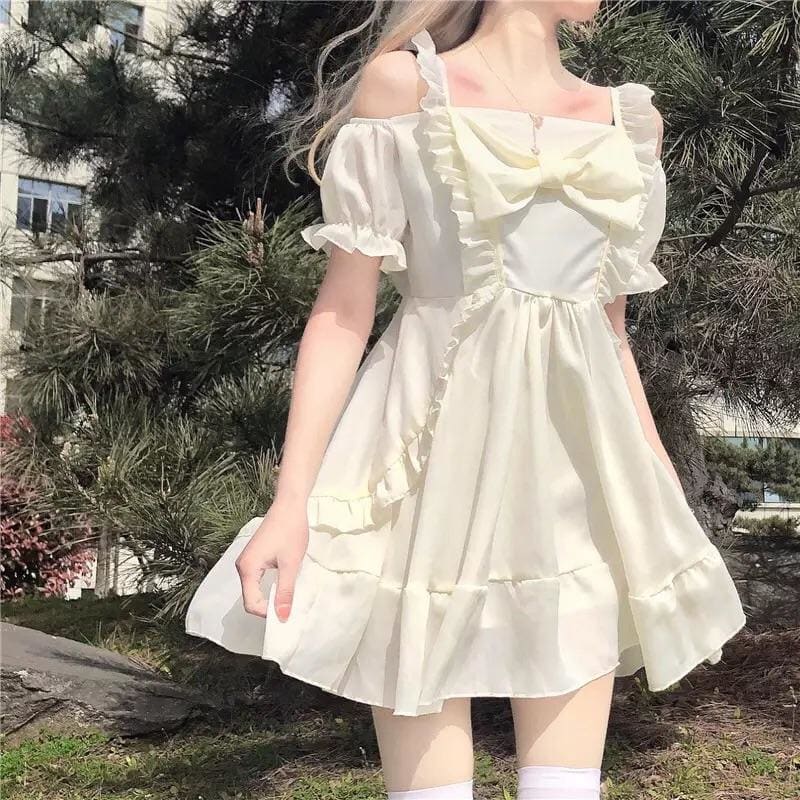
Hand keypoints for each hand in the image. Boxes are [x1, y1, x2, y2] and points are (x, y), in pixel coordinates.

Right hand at [235, 498, 308, 621]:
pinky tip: (283, 583)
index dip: (267, 613)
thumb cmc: (290, 532)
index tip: (286, 613)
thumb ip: (285, 592)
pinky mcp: (253, 556)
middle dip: (268, 606)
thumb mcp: (291, 564)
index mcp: (247, 568)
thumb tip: (282, 617)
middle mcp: (242, 566)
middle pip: (251, 597)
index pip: (251, 603)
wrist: (289, 506)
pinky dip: (269, 586)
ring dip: (269, 595)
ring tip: (288, 595)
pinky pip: (257, 579)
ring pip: (254, 588)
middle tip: (289, 607)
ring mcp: (246, 560)